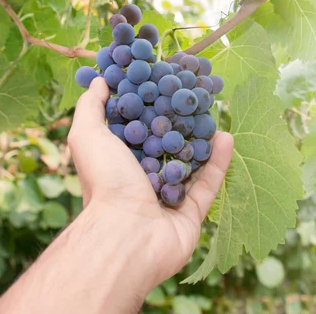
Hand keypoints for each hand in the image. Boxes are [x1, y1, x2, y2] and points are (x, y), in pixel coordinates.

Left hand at [68, 77, 233, 287]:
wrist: (128, 234)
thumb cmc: (106, 183)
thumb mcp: (88, 136)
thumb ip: (92, 108)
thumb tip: (100, 81)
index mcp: (118, 164)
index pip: (136, 130)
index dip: (150, 108)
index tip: (164, 85)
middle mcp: (142, 180)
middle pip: (166, 146)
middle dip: (181, 124)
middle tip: (195, 100)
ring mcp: (168, 198)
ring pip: (190, 165)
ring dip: (202, 142)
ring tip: (214, 115)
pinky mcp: (191, 213)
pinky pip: (207, 184)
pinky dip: (218, 162)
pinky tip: (226, 138)